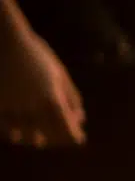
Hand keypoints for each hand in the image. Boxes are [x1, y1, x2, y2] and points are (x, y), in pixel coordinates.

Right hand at [0, 30, 85, 147]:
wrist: (4, 40)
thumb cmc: (36, 54)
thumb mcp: (60, 74)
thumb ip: (72, 97)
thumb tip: (80, 118)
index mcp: (52, 100)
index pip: (68, 130)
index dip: (75, 136)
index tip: (79, 138)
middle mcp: (32, 109)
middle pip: (47, 137)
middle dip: (56, 139)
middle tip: (59, 136)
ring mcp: (11, 109)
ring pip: (24, 136)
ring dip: (33, 138)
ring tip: (38, 137)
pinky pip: (4, 128)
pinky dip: (12, 132)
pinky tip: (16, 132)